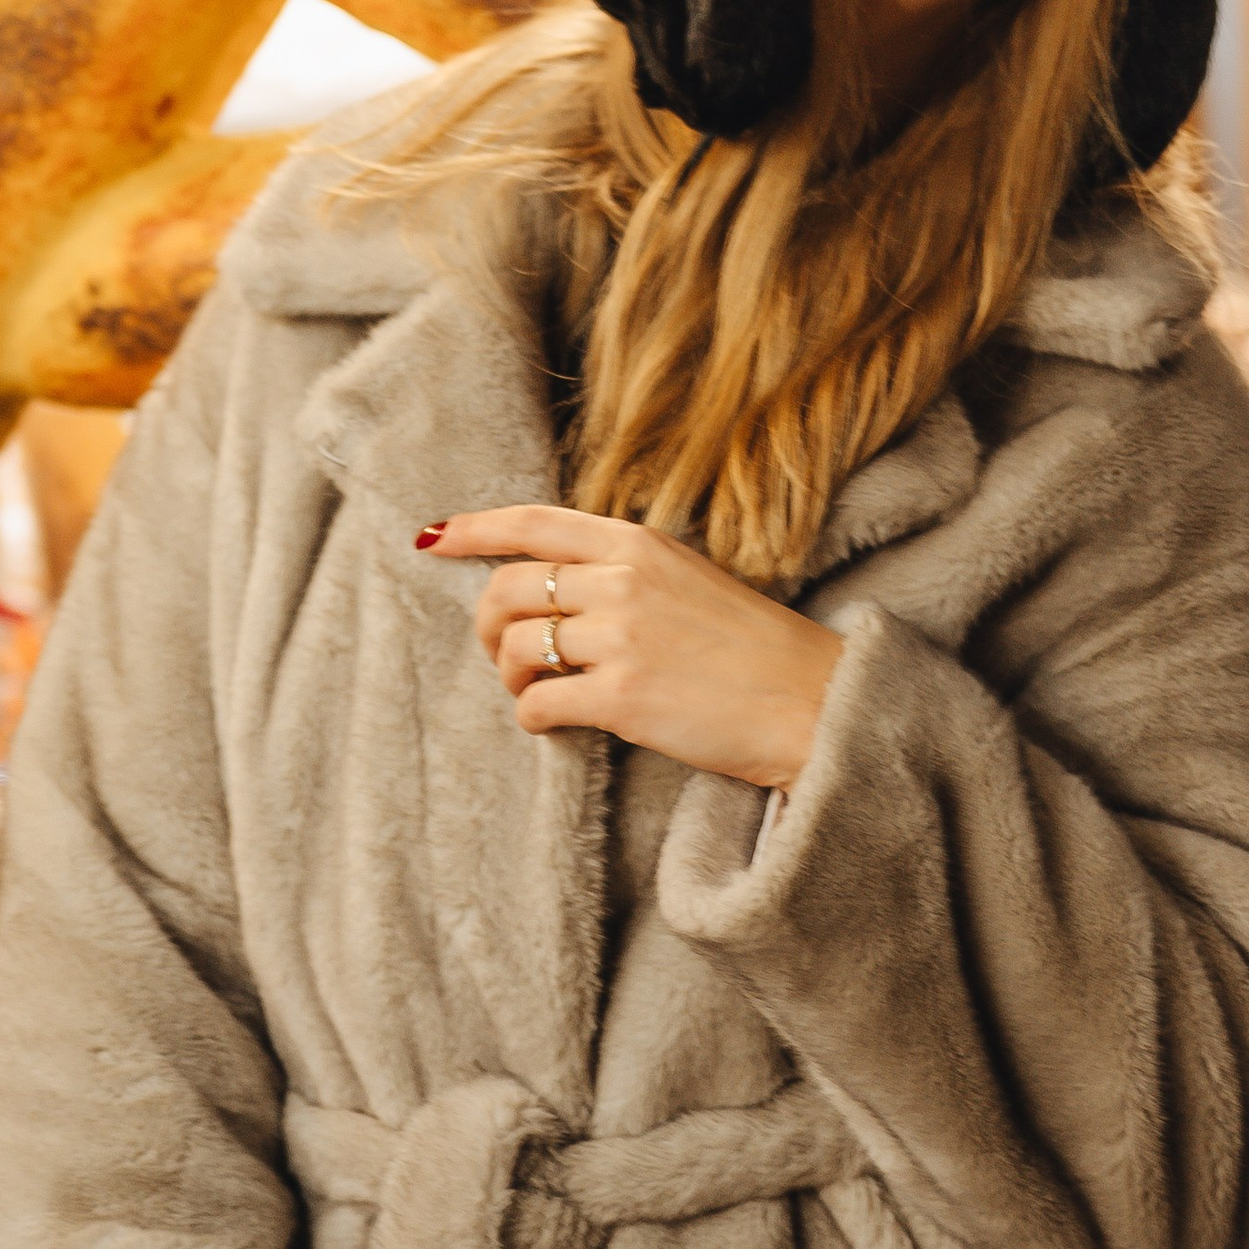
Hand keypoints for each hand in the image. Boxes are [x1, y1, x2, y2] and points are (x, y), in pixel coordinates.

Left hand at [420, 503, 841, 790]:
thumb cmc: (754, 649)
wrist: (813, 704)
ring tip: (534, 693)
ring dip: (510, 678)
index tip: (435, 538)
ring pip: (513, 649)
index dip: (475, 529)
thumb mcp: (689, 579)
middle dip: (485, 625)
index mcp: (640, 544)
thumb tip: (551, 583)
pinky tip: (554, 724)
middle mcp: (624, 581)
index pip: (534, 523)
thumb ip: (625, 570)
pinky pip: (537, 705)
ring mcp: (621, 638)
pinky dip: (532, 718)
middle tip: (499, 655)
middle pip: (507, 589)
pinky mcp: (622, 698)